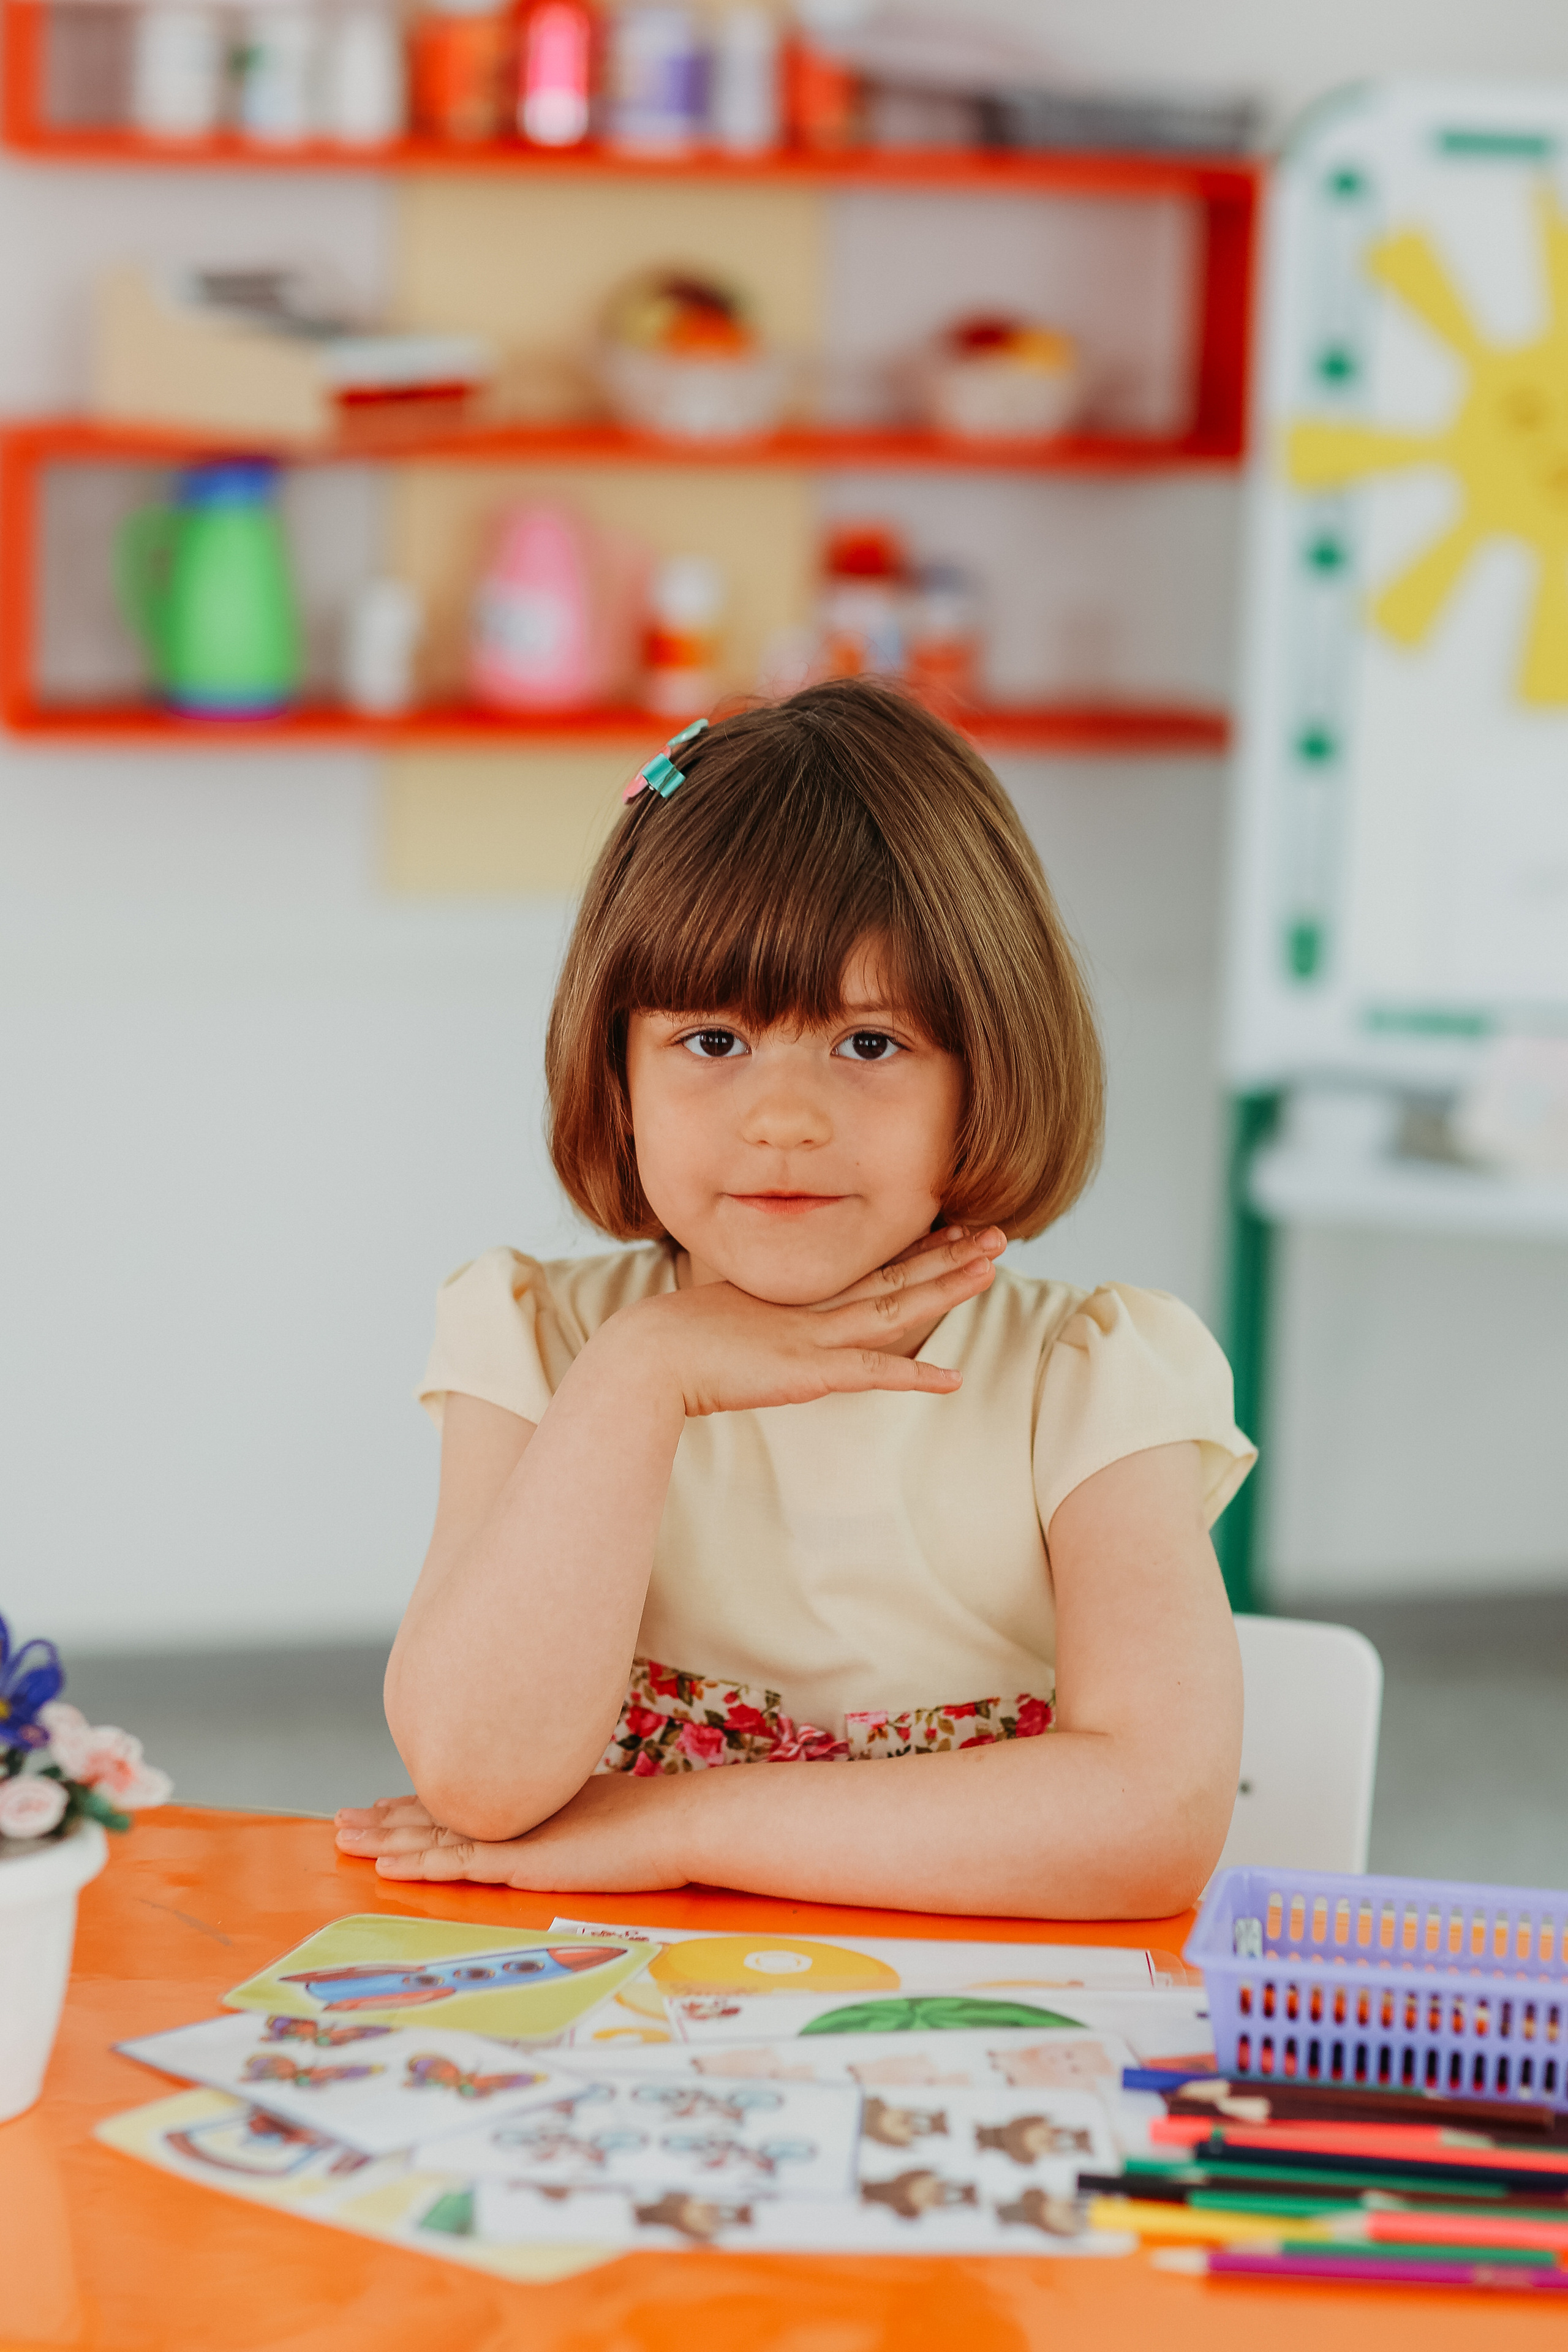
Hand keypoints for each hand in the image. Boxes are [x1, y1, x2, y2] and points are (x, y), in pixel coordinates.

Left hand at [334, 1775, 692, 1892]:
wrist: (676, 1825)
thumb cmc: (649, 1826)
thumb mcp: (592, 1817)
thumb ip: (562, 1822)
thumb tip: (556, 1829)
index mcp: (527, 1802)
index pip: (461, 1803)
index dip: (418, 1806)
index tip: (383, 1805)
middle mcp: (513, 1811)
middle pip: (436, 1813)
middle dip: (386, 1819)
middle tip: (343, 1820)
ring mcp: (515, 1835)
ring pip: (435, 1836)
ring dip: (386, 1839)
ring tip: (345, 1838)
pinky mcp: (521, 1859)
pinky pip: (457, 1864)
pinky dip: (420, 1864)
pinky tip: (388, 1867)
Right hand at [605, 1223, 1005, 1418]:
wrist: (649, 1354)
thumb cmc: (675, 1340)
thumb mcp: (728, 1316)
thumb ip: (759, 1316)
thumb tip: (764, 1321)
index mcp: (800, 1291)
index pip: (871, 1264)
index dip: (918, 1248)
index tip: (956, 1229)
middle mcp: (815, 1305)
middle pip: (895, 1275)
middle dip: (949, 1255)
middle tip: (996, 1235)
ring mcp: (815, 1336)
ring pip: (895, 1309)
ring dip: (944, 1290)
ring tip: (990, 1271)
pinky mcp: (809, 1372)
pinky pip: (873, 1373)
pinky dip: (915, 1376)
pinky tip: (953, 1379)